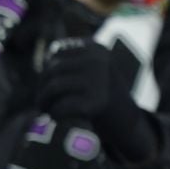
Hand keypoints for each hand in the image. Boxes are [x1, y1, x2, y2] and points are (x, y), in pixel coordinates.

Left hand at [35, 38, 157, 163]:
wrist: (129, 120)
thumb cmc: (101, 94)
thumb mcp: (90, 70)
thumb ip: (68, 62)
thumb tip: (45, 58)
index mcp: (96, 48)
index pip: (57, 52)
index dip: (47, 68)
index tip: (48, 83)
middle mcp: (98, 61)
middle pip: (53, 69)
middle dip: (42, 86)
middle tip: (41, 102)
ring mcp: (99, 80)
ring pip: (54, 87)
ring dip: (44, 101)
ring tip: (45, 109)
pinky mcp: (96, 102)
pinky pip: (62, 106)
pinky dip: (55, 114)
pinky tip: (56, 117)